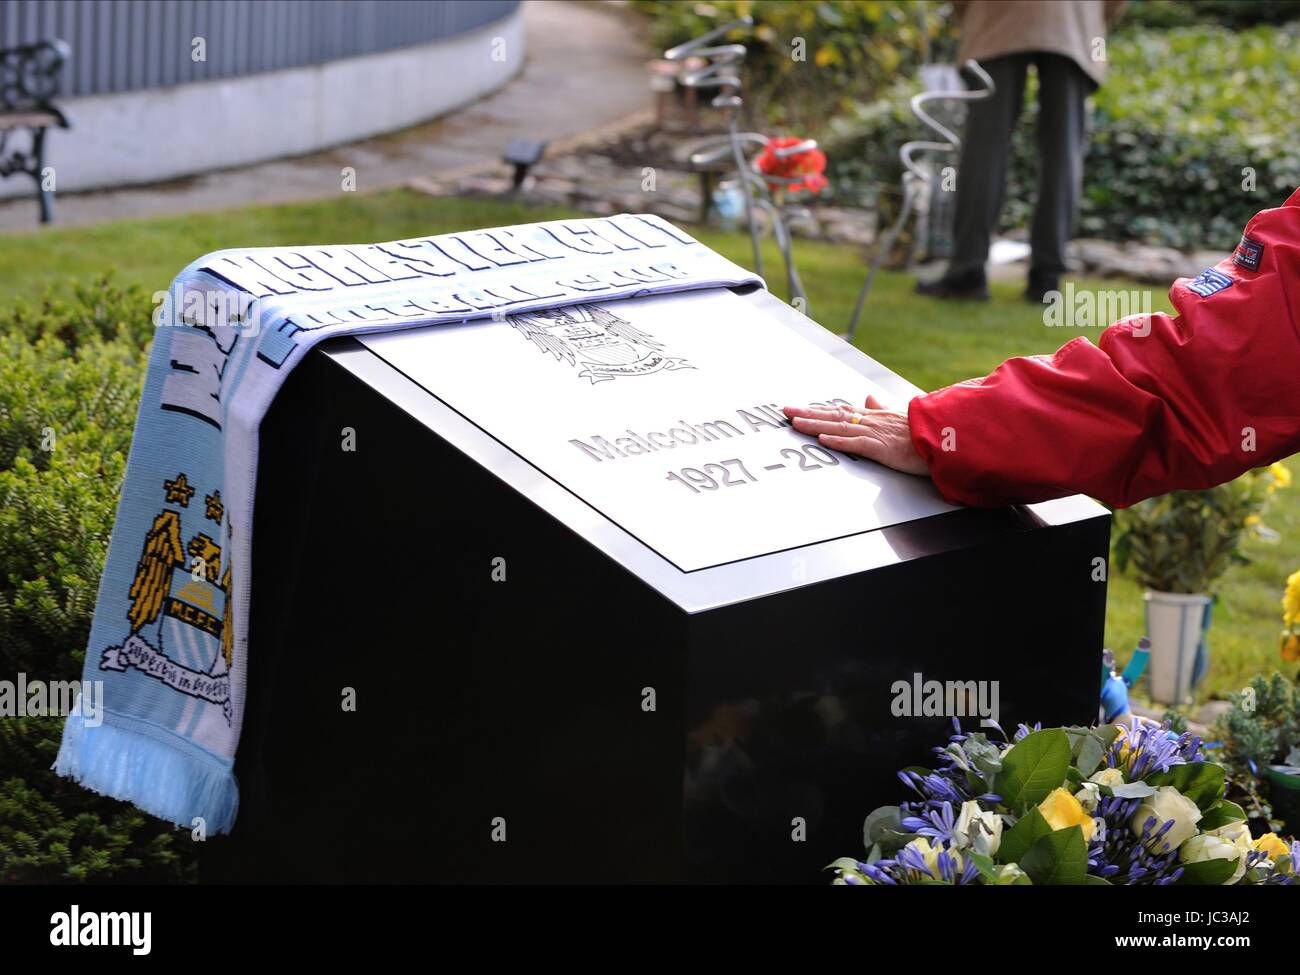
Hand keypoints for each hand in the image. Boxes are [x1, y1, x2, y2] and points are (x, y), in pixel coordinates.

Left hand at [782, 395, 929, 475]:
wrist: (949, 440)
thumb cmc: (926, 432)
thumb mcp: (901, 416)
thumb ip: (882, 408)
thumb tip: (868, 397)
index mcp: (876, 416)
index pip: (841, 411)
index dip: (818, 410)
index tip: (799, 408)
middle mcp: (873, 421)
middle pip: (834, 415)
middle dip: (808, 413)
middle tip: (785, 411)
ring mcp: (877, 434)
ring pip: (840, 427)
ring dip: (816, 425)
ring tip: (795, 423)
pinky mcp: (884, 448)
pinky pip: (858, 443)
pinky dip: (840, 441)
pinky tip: (823, 439)